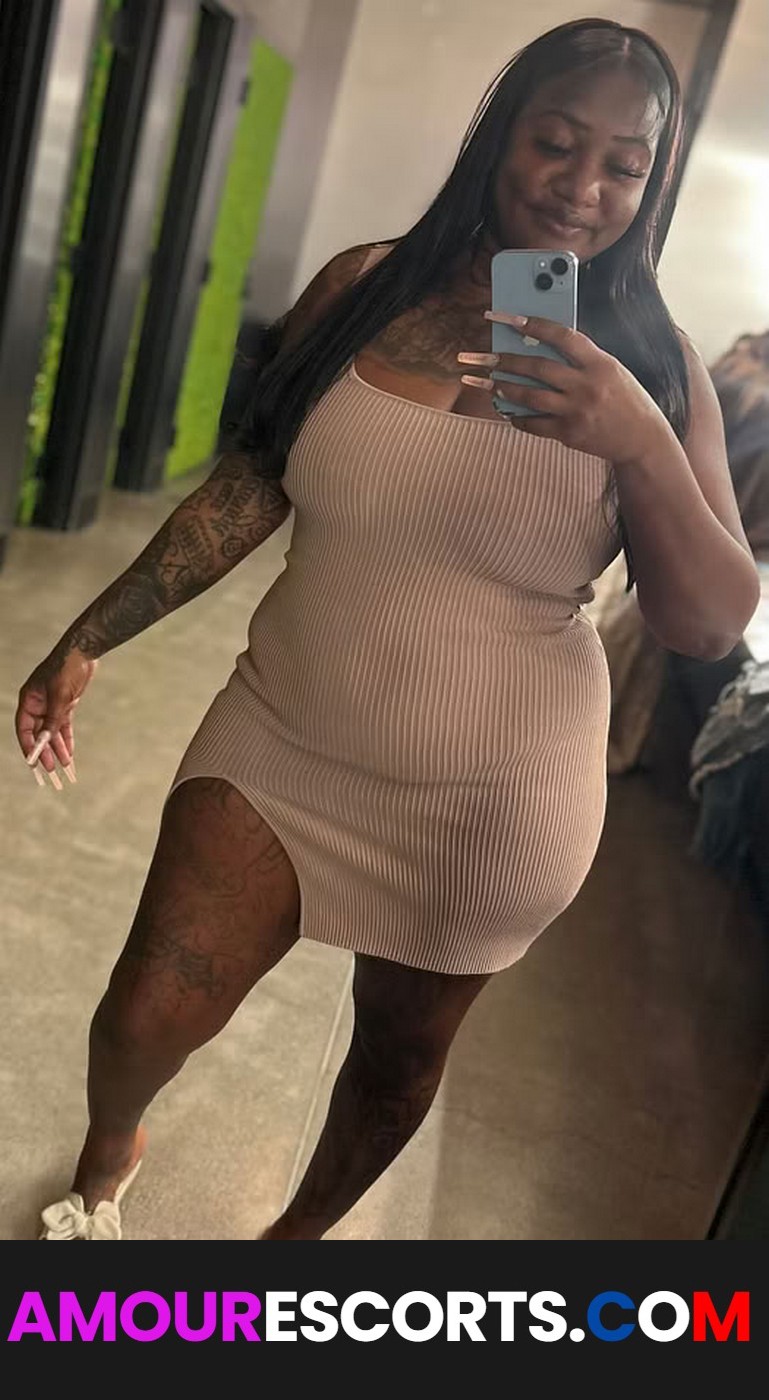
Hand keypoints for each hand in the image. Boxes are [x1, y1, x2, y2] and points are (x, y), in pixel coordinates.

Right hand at [15, 643, 96, 788]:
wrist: (84, 651)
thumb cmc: (67, 668)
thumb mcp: (60, 696)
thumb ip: (53, 718)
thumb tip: (46, 740)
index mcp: (29, 699)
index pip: (24, 728)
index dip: (28, 746)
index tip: (33, 762)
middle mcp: (37, 704)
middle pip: (38, 733)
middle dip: (45, 752)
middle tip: (52, 770)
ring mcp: (51, 705)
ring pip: (53, 732)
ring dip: (58, 749)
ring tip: (65, 767)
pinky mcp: (66, 705)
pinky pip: (64, 726)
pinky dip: (67, 740)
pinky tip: (70, 754)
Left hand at [458, 312, 670, 464]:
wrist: (642, 438)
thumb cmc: (624, 398)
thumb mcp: (611, 369)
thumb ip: (582, 358)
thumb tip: (541, 345)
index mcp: (600, 362)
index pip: (563, 336)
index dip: (534, 325)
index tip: (508, 318)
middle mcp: (587, 385)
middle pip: (539, 368)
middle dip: (506, 360)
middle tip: (482, 356)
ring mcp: (577, 411)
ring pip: (531, 397)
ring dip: (505, 388)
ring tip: (487, 382)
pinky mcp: (570, 434)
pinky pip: (535, 424)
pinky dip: (518, 418)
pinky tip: (507, 411)